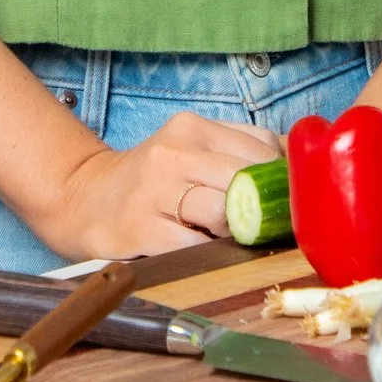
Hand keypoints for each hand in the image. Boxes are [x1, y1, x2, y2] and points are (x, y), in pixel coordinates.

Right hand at [39, 111, 280, 260]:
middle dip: (264, 207)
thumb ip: (238, 151)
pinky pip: (197, 247)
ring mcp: (155, 191)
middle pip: (247, 180)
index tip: (286, 197)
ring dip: (238, 233)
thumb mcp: (191, 150)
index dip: (280, 178)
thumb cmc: (151, 179)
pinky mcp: (142, 230)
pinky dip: (211, 253)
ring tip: (232, 237)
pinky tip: (206, 251)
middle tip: (268, 225)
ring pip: (226, 213)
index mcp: (191, 128)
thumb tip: (298, 165)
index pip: (259, 147)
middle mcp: (173, 152)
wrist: (83, 199)